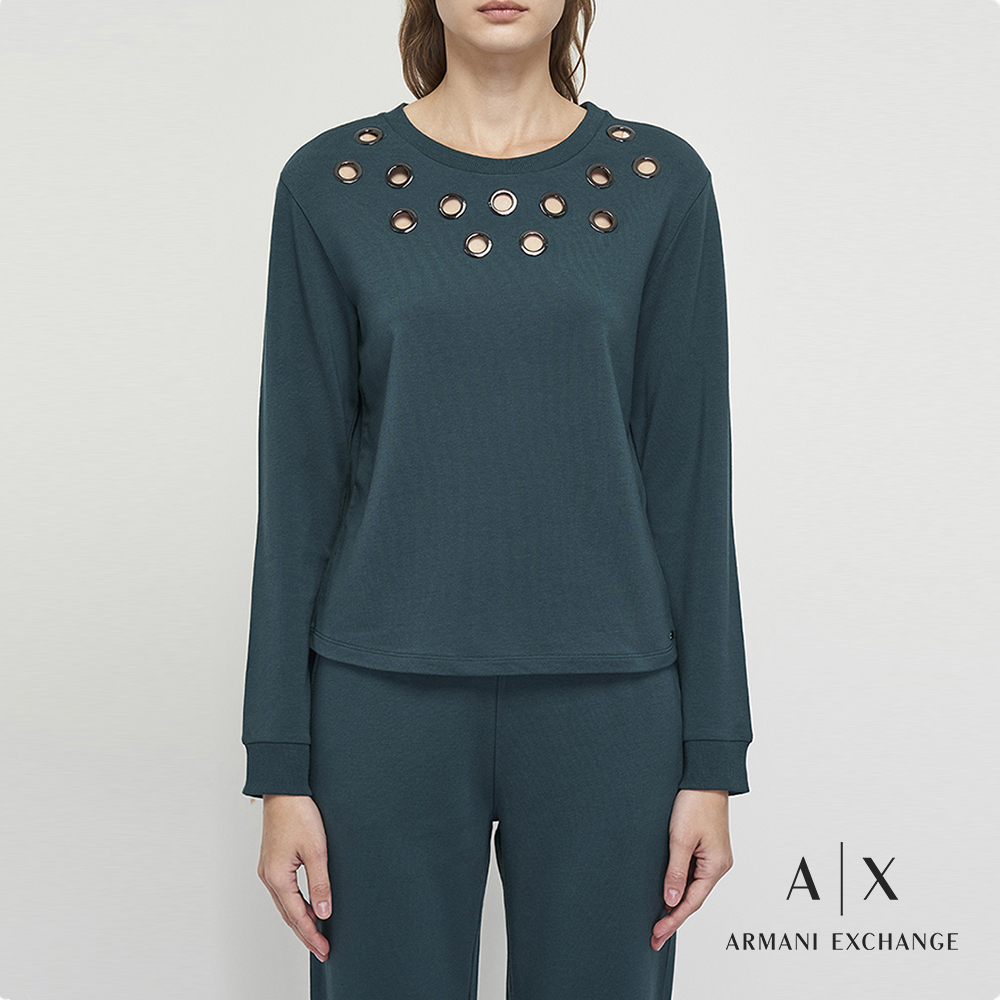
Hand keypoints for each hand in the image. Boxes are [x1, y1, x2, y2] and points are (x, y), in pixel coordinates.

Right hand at [257, 794, 331, 961]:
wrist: (283, 790)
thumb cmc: (298, 814)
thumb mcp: (316, 850)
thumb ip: (320, 884)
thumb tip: (323, 913)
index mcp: (277, 877)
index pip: (297, 916)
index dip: (312, 935)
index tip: (324, 950)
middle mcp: (268, 877)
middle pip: (288, 915)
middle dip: (305, 934)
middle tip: (322, 950)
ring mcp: (268, 869)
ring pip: (284, 904)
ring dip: (300, 920)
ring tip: (315, 935)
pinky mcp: (272, 861)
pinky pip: (283, 892)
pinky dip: (294, 904)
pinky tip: (305, 907)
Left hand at [651, 788, 733, 949]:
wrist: (705, 776)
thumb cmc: (695, 802)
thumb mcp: (680, 839)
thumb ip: (676, 871)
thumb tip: (671, 900)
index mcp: (716, 866)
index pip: (691, 903)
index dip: (672, 921)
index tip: (656, 934)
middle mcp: (718, 865)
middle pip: (694, 899)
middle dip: (673, 917)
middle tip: (654, 935)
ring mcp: (713, 856)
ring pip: (693, 887)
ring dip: (676, 903)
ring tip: (658, 920)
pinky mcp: (707, 847)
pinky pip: (693, 873)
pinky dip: (680, 886)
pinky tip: (668, 892)